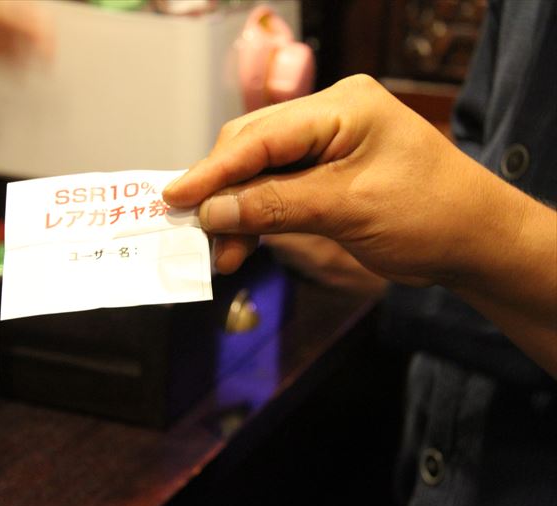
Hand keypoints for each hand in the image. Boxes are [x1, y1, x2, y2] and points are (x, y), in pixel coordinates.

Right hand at [163, 74, 556, 372]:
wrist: (475, 242)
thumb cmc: (429, 216)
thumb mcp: (348, 209)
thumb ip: (275, 207)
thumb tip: (211, 213)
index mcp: (343, 107)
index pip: (261, 135)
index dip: (213, 170)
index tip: (174, 198)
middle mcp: (330, 116)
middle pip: (252, 148)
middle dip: (220, 193)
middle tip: (193, 232)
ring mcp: (326, 144)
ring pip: (258, 172)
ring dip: (236, 212)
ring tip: (221, 253)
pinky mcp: (324, 172)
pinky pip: (276, 190)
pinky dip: (256, 218)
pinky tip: (241, 245)